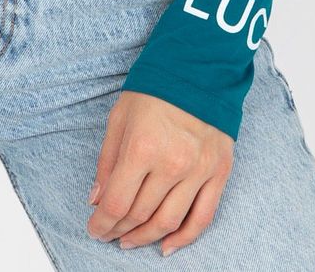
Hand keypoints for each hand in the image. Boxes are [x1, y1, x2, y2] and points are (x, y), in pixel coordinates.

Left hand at [86, 89, 233, 254]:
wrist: (200, 68)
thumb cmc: (156, 88)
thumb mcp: (120, 116)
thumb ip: (108, 160)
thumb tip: (97, 199)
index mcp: (143, 147)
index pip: (117, 203)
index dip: (101, 224)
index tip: (94, 229)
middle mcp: (172, 163)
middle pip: (140, 215)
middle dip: (119, 230)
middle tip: (110, 234)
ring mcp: (199, 170)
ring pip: (169, 222)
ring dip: (146, 238)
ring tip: (131, 241)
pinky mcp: (219, 172)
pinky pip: (202, 217)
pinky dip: (184, 238)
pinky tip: (167, 246)